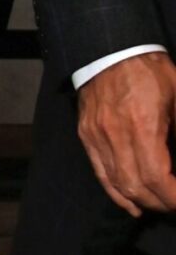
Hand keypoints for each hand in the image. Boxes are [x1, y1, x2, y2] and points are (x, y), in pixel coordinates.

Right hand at [76, 51, 175, 216]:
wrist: (111, 49)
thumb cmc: (150, 70)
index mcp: (143, 125)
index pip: (158, 178)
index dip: (173, 197)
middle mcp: (116, 136)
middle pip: (137, 188)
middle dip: (161, 203)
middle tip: (175, 203)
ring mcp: (97, 137)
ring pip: (118, 185)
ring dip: (141, 202)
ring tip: (159, 205)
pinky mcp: (87, 136)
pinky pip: (101, 174)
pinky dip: (116, 194)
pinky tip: (131, 204)